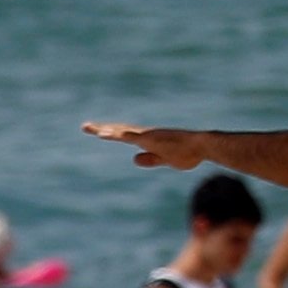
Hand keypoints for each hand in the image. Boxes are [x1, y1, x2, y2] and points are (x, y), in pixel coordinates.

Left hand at [87, 121, 206, 168]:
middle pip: (120, 131)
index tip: (96, 131)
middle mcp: (146, 135)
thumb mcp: (165, 160)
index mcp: (148, 141)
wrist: (203, 146)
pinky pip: (136, 136)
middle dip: (102, 129)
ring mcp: (150, 135)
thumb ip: (150, 159)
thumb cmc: (188, 153)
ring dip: (109, 131)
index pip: (124, 136)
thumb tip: (134, 159)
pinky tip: (114, 134)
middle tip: (85, 126)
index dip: (110, 133)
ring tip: (93, 130)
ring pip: (125, 132)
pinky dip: (124, 135)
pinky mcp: (155, 138)